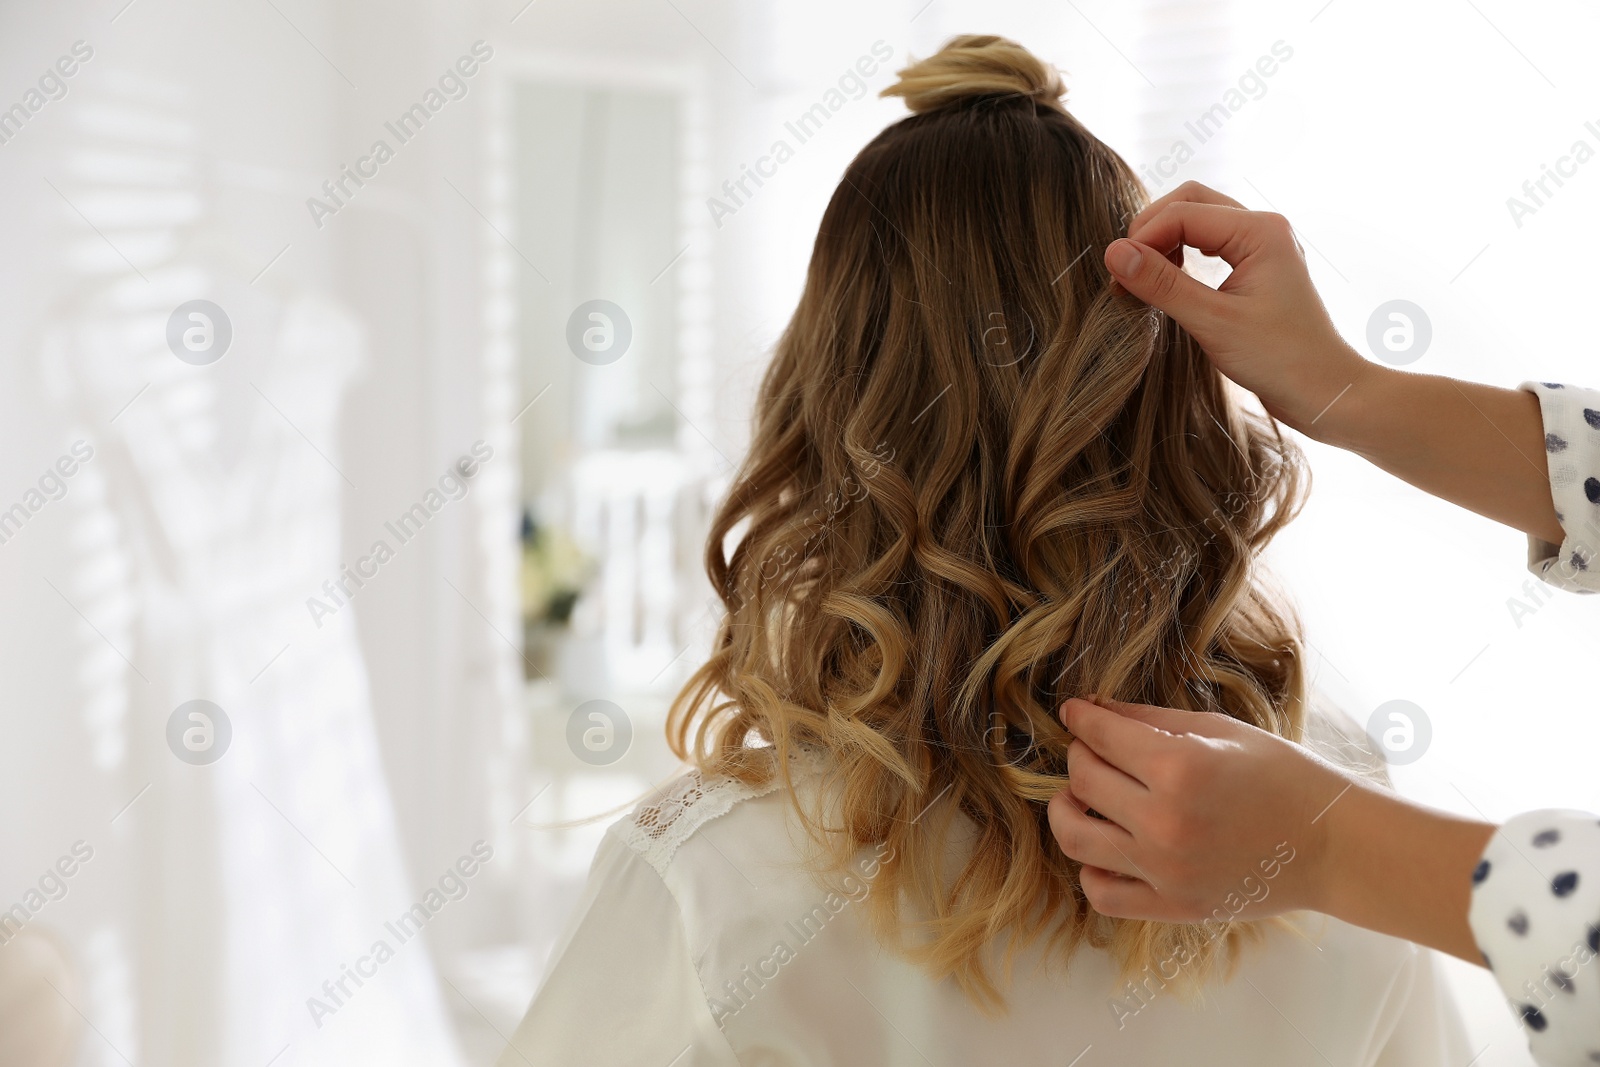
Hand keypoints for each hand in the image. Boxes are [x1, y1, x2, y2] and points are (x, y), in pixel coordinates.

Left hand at [1048, 696, 1495, 961]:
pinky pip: (1102, 894)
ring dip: (1067, 810)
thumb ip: (1151, 720)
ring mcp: (1166, 870)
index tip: (1074, 711)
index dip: (1081, 717)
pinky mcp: (1173, 906)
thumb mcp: (1221, 730)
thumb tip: (1095, 708)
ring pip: (1076, 838)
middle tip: (1091, 748)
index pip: (1100, 735)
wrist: (1334, 845)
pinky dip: (1091, 869)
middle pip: (1082, 781)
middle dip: (1079, 755)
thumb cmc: (1285, 777)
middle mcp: (1165, 821)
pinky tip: (1104, 846)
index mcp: (1180, 768)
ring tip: (1078, 798)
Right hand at [1102, 181, 1369, 437]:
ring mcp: (1261, 246)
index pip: (1183, 213)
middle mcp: (1263, 228)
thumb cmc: (1279, 359)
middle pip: (1190, 202)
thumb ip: (1162, 284)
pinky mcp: (1255, 267)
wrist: (1323, 390)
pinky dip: (1181, 256)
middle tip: (1127, 271)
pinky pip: (1208, 244)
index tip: (1116, 275)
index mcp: (1260, 231)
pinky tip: (1168, 285)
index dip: (1143, 239)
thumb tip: (1114, 253)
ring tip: (1142, 280)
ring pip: (1197, 220)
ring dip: (1164, 242)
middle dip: (1151, 230)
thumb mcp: (1212, 322)